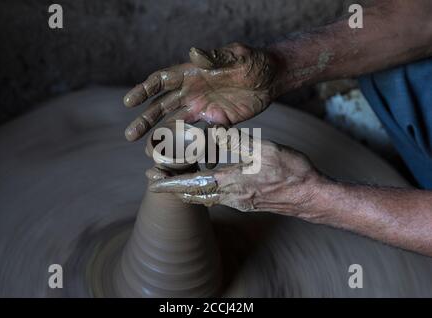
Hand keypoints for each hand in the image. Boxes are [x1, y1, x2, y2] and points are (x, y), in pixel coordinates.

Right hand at [123, 43, 280, 140]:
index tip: (129, 103)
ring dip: (162, 137)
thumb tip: (193, 51)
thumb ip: (215, 57)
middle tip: (130, 136)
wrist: (273, 77)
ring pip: (177, 124)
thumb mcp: (236, 56)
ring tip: (150, 153)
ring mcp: (204, 109)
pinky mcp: (218, 121)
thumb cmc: (253, 61)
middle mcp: (192, 92)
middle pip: (162, 106)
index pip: (162, 81)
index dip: (144, 90)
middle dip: (145, 120)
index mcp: (192, 74)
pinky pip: (204, 138)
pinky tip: (190, 163)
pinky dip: (198, 149)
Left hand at [148, 137, 322, 215]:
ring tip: (174, 181)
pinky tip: (207, 181)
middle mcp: (231, 197)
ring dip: (187, 191)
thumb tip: (212, 130)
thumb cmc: (290, 171)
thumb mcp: (262, 149)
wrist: (310, 195)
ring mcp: (240, 202)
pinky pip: (218, 198)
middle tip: (154, 182)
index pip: (191, 184)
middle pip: (193, 195)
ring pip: (205, 198)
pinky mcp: (248, 203)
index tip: (151, 181)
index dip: (170, 182)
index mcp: (231, 182)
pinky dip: (204, 190)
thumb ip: (234, 141)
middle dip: (173, 188)